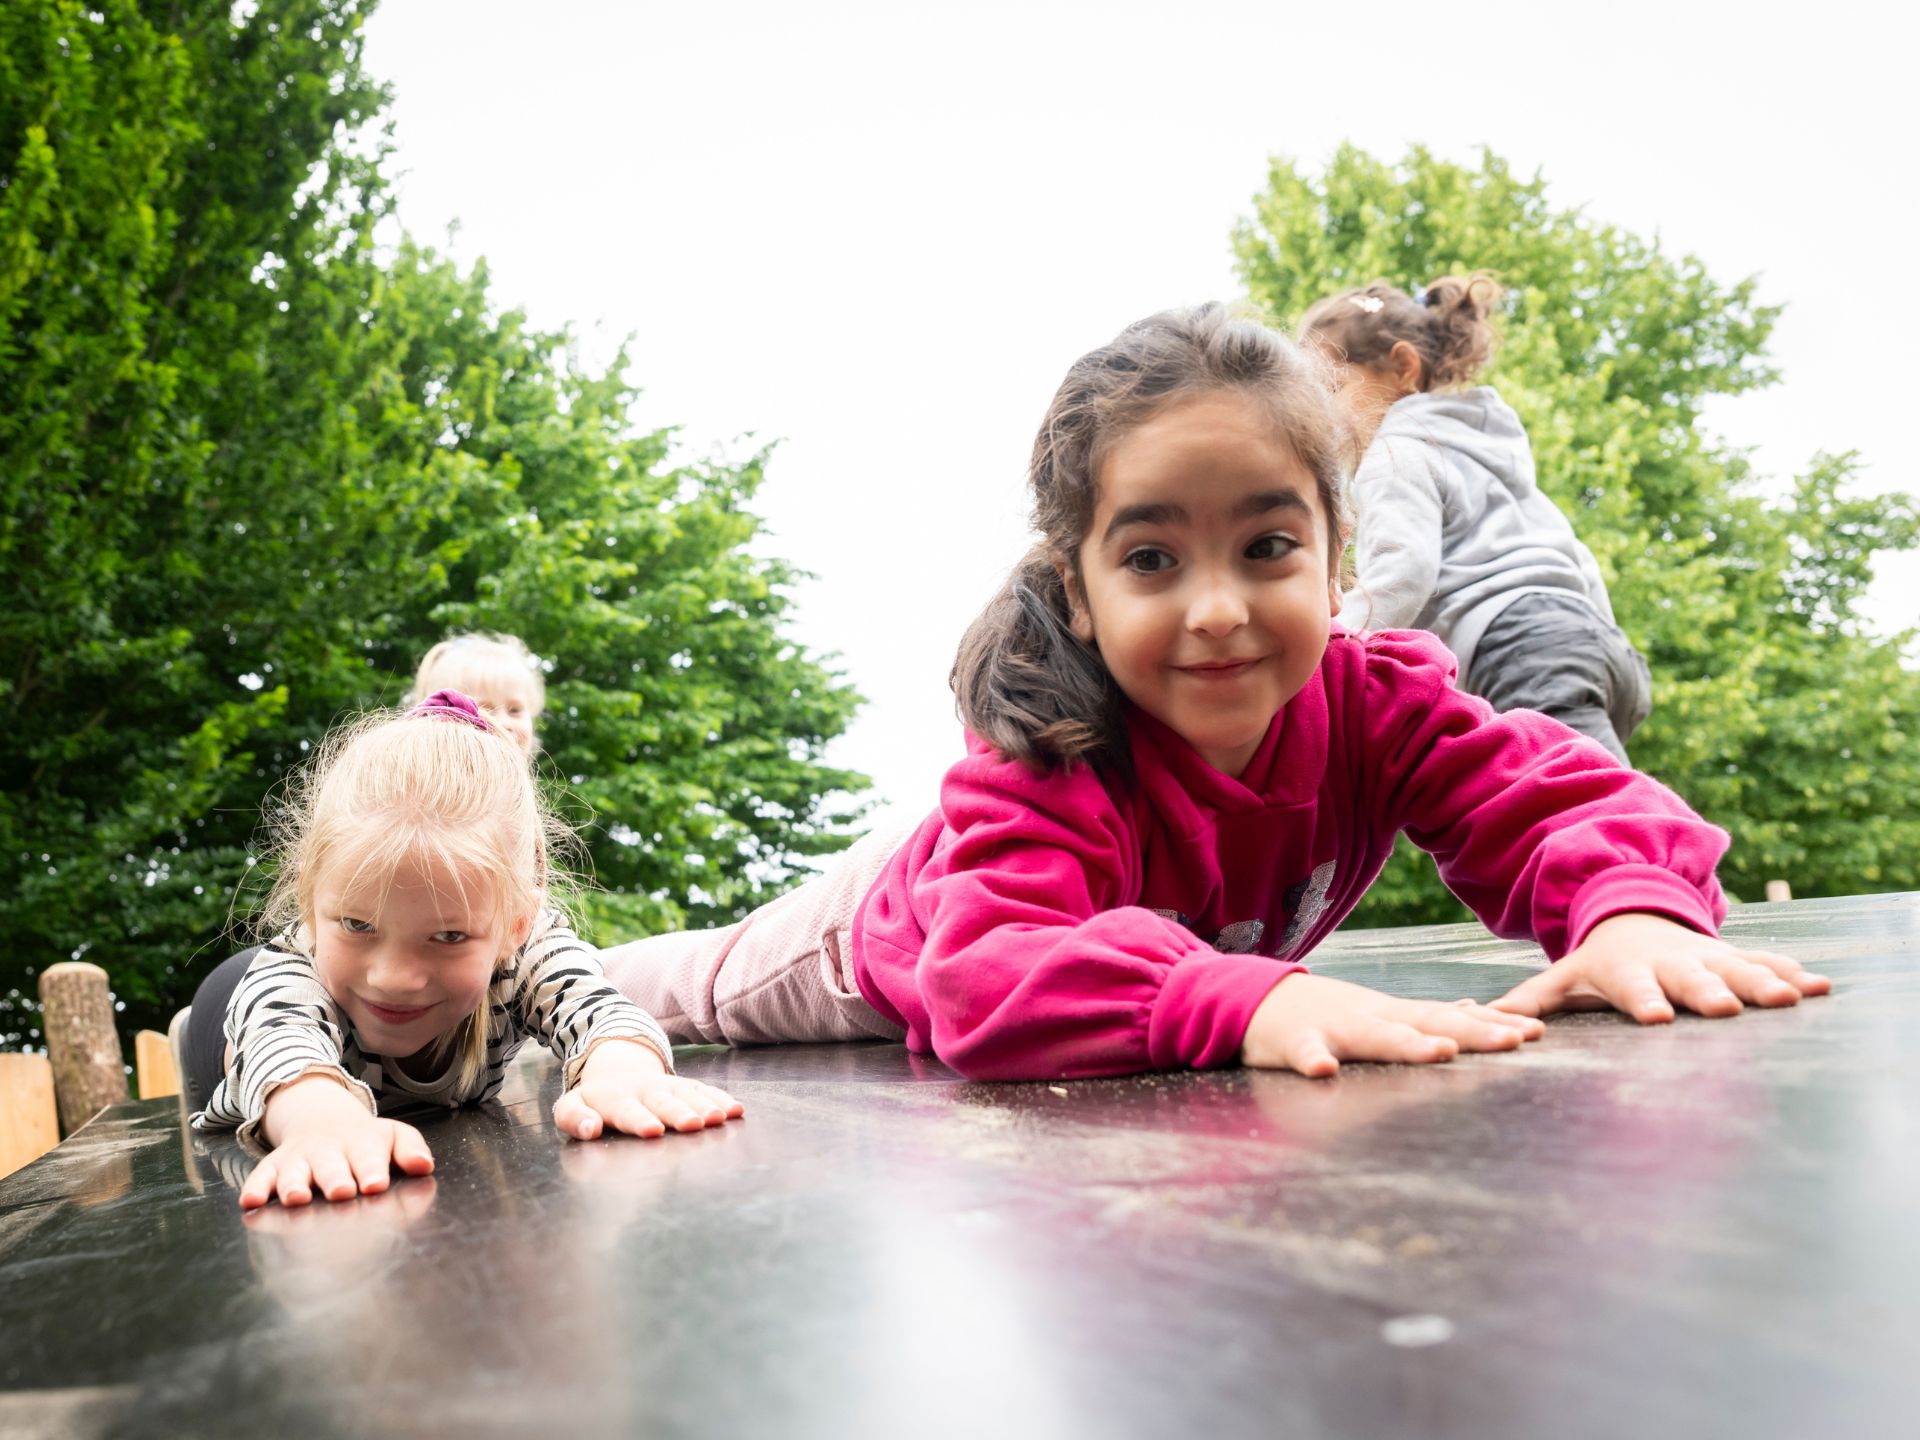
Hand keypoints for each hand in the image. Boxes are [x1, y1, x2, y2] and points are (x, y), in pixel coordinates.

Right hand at [241, 1072, 433, 1209]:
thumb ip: (410, 1149)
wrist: (322, 1118)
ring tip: (296, 1198)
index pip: (368, 1156)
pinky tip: (251, 1202)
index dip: (372, 1169)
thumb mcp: (392, 1136)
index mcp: (361, 1143)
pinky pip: (261, 1175)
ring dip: (294, 1185)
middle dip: (335, 1179)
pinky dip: (255, 1188)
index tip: (376, 1184)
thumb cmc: (364, 1139)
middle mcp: (328, 1151)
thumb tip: (424, 1166)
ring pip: (294, 1171)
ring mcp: (299, 1158)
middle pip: (331, 1165)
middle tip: (341, 1193)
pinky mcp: (274, 1165)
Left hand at [553, 1038, 743, 1140]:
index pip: (627, 1110)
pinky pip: (705, 1091)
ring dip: (704, 1106)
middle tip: (693, 1125)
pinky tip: (737, 1110)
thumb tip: (591, 1130)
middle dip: (678, 1113)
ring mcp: (669, 1087)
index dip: (639, 1119)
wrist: (618, 1066)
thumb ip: (574, 1118)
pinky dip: (721, 1099)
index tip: (653, 1131)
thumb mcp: (571, 1105)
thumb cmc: (595, 1099)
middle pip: (663, 1102)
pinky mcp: (686, 1087)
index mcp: (615, 1098)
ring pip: (688, 1096)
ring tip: (719, 1118)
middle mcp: (645, 1090)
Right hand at [1240, 973, 1542, 1076]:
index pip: (1452, 1018)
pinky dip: (1313, 1059)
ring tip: (1441, 1053)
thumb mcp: (1376, 1014)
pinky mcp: (1291, 1041)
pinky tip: (1324, 1072)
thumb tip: (1473, 1010)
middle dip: (1473, 1032)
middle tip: (1516, 1041)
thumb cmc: (1320, 1013)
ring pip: (1373, 1035)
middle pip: (1427, 1022)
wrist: (1250, 998)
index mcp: (1393, 1015)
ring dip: (1407, 1043)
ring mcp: (1332, 1026)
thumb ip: (1421, 1017)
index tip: (1539, 1032)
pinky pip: (1302, 1052)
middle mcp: (1371, 1017)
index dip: (1494, 1025)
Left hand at [1491, 912, 1830, 1023]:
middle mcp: (1670, 963)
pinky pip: (1766, 964)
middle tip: (1727, 1009)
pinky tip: (1820, 987)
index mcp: (1627, 972)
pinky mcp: (1734, 957)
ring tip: (1791, 999)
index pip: (1633, 989)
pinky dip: (1792, 973)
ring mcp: (1706, 958)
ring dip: (1763, 983)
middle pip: (1690, 979)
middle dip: (1709, 992)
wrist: (1635, 915)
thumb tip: (1488, 1022)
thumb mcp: (1564, 976)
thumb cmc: (1597, 963)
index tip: (1657, 1018)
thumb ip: (1528, 1000)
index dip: (1644, 1001)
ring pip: (1736, 969)